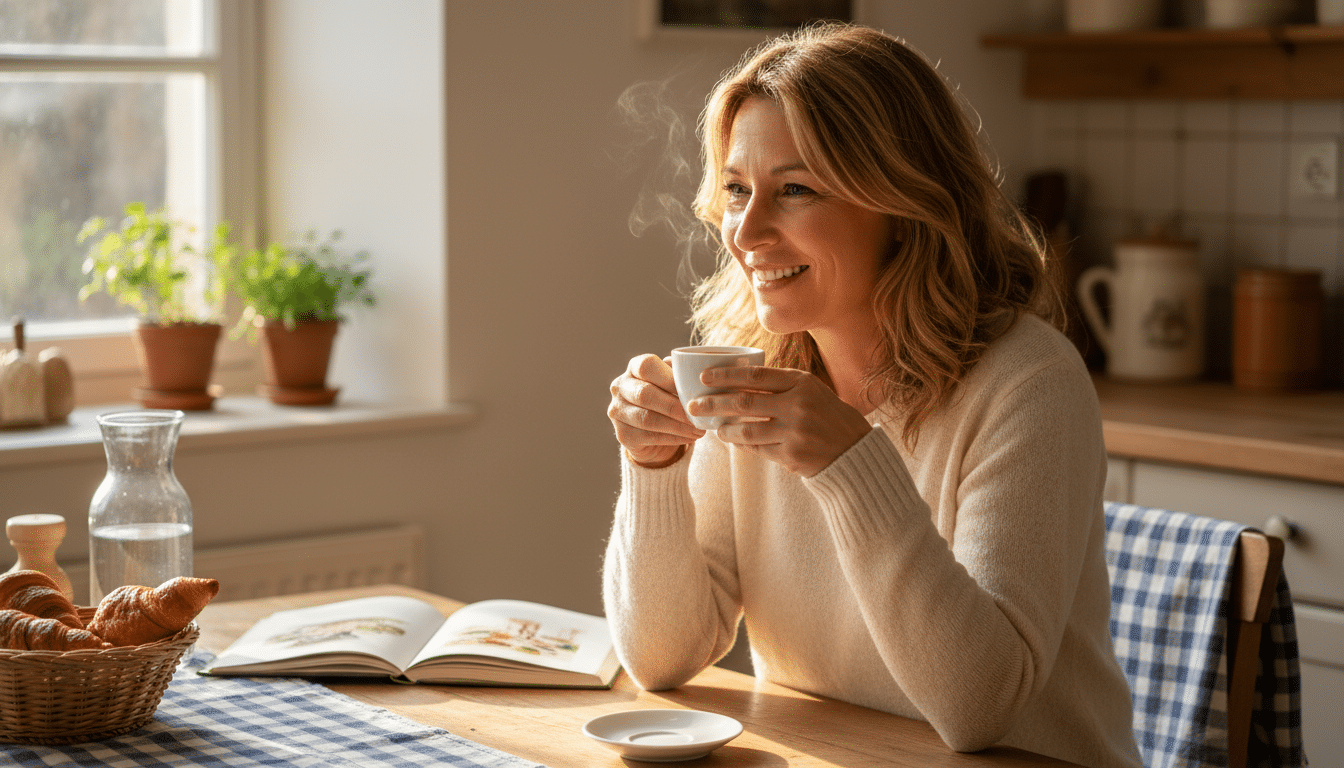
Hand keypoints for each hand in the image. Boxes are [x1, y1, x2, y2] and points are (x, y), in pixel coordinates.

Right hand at [608, 354, 705, 466]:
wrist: (652, 429)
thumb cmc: (668, 397)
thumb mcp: (674, 382)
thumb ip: (680, 376)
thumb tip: (694, 378)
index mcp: (634, 367)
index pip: (646, 366)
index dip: (669, 378)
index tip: (693, 390)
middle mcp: (620, 387)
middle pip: (644, 394)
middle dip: (674, 406)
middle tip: (698, 414)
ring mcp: (618, 411)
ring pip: (647, 418)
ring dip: (677, 425)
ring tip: (698, 429)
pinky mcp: (623, 434)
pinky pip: (649, 436)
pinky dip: (673, 438)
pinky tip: (689, 438)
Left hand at [687, 366, 872, 476]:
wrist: (853, 451)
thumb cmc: (827, 416)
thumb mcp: (811, 391)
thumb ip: (780, 385)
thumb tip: (737, 381)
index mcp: (801, 382)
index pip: (754, 376)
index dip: (725, 376)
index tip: (704, 377)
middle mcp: (798, 405)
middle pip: (743, 403)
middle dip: (713, 404)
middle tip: (693, 405)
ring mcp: (795, 432)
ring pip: (746, 431)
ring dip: (725, 430)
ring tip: (714, 428)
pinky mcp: (792, 455)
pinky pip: (757, 449)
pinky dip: (743, 445)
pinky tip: (734, 442)